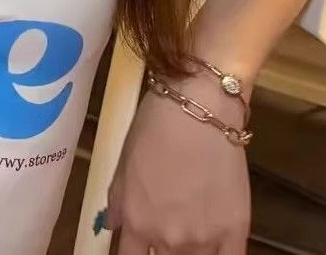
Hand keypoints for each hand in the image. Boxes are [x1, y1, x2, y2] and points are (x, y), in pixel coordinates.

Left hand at [106, 78, 249, 252]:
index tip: (140, 247)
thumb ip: (117, 200)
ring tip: (190, 230)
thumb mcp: (123, 161)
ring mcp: (204, 239)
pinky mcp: (235, 232)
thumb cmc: (155, 127)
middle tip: (169, 228)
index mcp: (137, 222)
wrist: (199, 108)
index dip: (135, 254)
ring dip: (188, 252)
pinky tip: (215, 247)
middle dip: (161, 250)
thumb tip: (112, 226)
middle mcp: (168, 239)